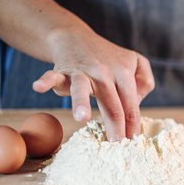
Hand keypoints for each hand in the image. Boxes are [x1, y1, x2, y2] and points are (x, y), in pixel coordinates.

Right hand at [32, 26, 154, 141]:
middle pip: (111, 104)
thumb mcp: (135, 61)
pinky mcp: (63, 70)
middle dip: (115, 128)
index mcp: (123, 72)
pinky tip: (38, 87)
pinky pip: (53, 75)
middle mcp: (104, 72)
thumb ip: (145, 80)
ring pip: (82, 88)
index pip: (130, 105)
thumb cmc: (107, 56)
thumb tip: (138, 102)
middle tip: (116, 147)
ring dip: (81, 102)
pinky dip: (46, 81)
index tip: (133, 144)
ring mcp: (82, 71)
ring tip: (82, 117)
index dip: (132, 126)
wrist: (75, 37)